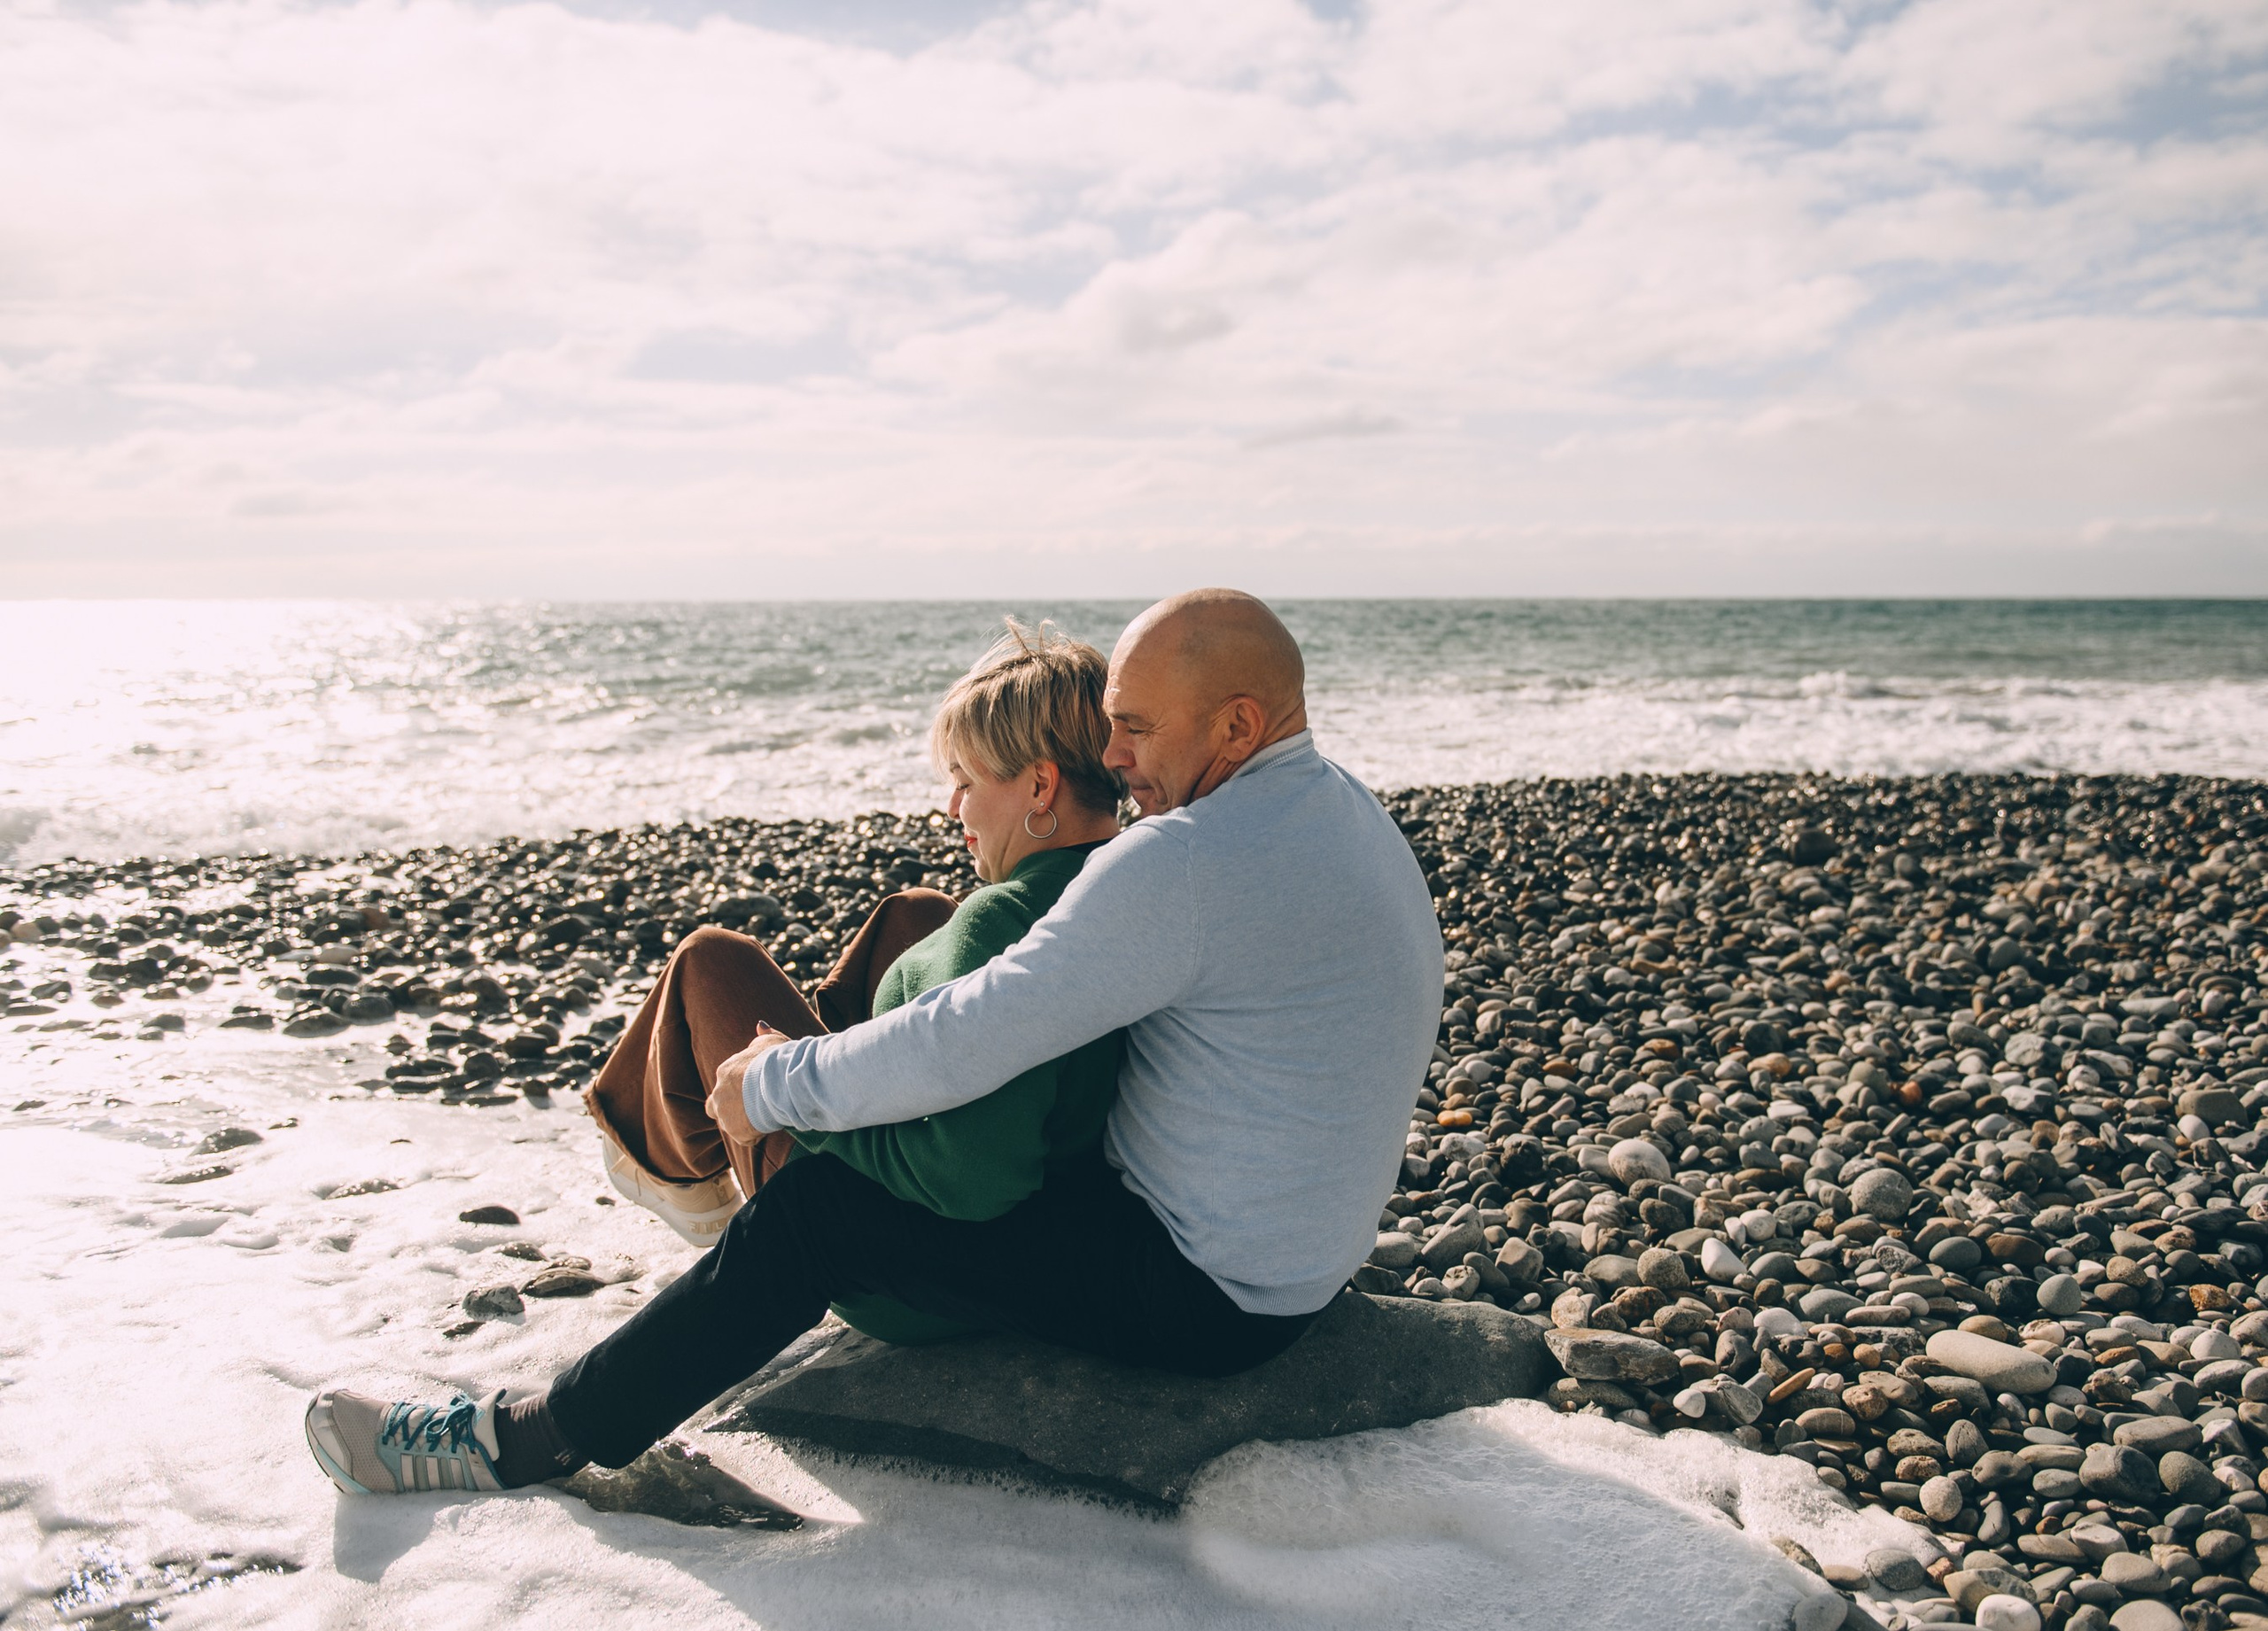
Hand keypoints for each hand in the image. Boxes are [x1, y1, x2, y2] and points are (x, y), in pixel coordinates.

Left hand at [709, 1024, 792, 1143]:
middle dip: (727, 1109)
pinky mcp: (737, 1132)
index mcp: (724, 1072)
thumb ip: (763, 1035)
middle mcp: (719, 1093)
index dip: (737, 1088)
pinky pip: (745, 1138)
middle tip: (748, 1110)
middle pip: (714, 1106)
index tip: (753, 1089)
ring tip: (762, 1119)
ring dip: (741, 1123)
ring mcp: (726, 1115)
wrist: (780, 1083)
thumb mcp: (771, 1042)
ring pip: (728, 1124)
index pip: (723, 1082)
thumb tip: (760, 1025)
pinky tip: (768, 1127)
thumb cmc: (776, 1060)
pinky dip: (754, 1135)